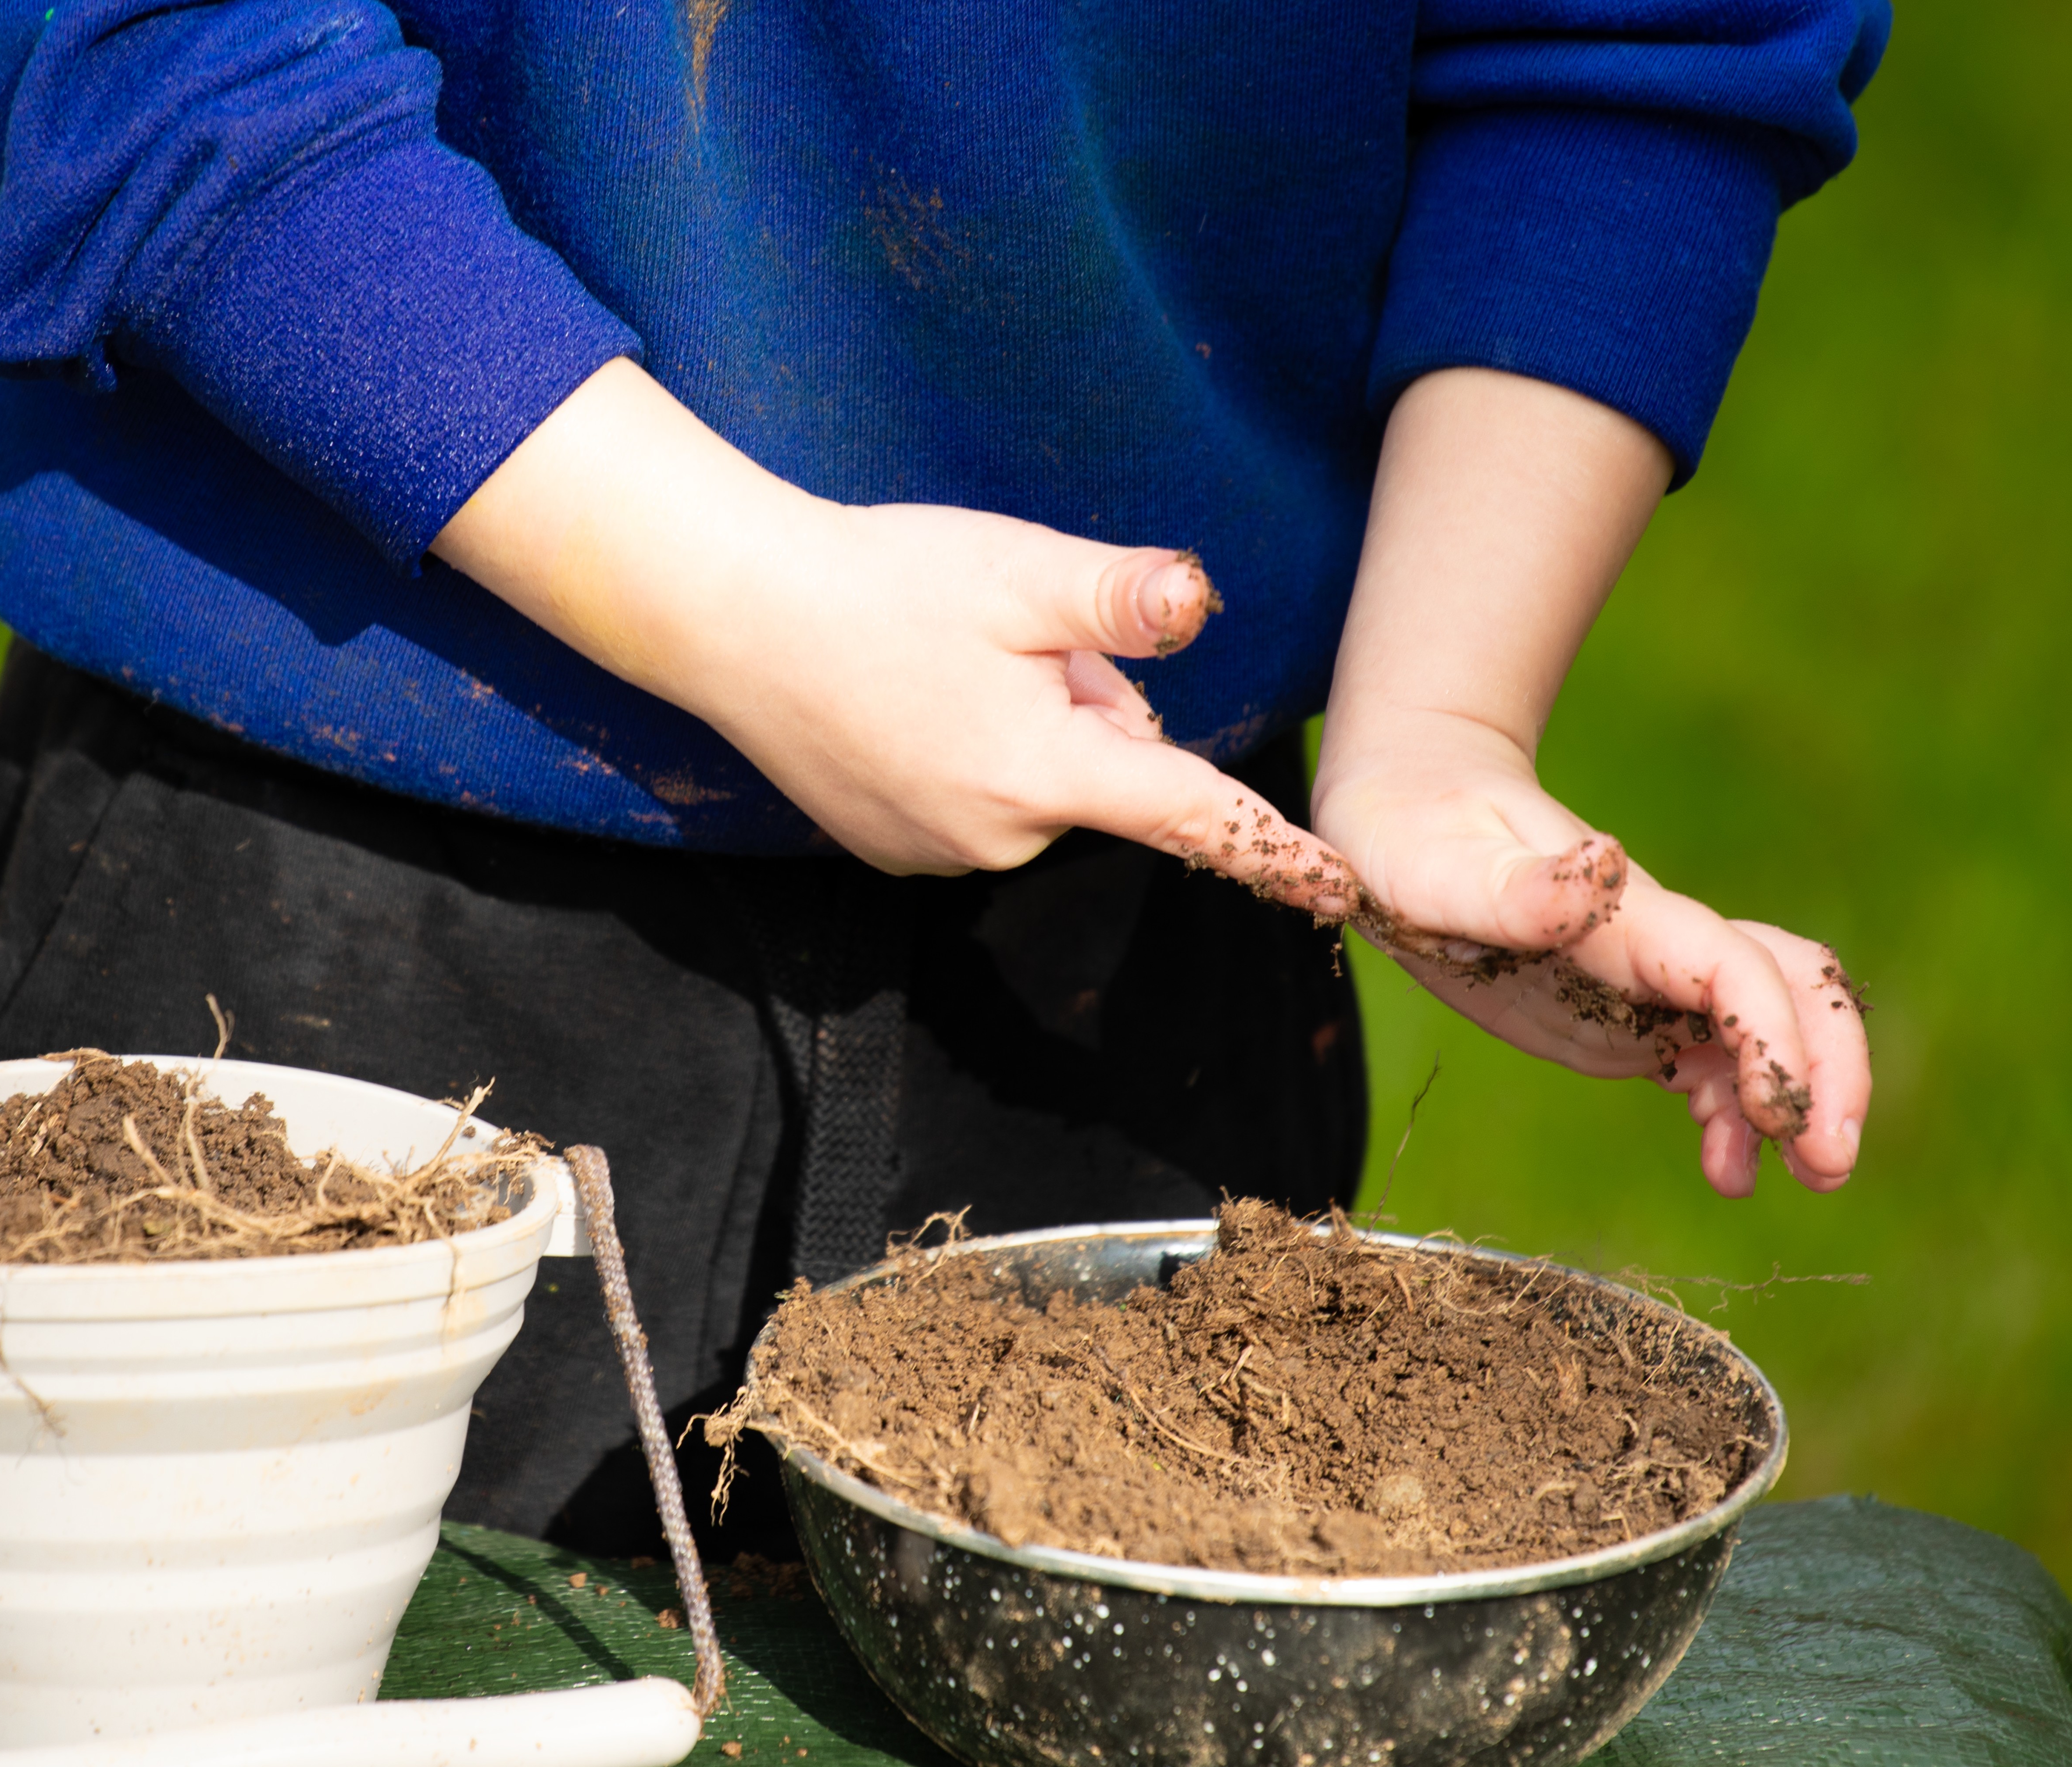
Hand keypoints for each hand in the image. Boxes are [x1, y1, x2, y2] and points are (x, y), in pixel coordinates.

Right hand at [434, 360, 1350, 899]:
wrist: (733, 617)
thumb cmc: (880, 582)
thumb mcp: (1015, 572)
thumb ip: (1118, 598)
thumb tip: (1199, 601)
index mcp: (1043, 771)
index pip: (1187, 813)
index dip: (1269, 847)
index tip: (1338, 890)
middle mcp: (999, 835)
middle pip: (1108, 774)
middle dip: (1086, 704)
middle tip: (1005, 641)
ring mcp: (942, 853)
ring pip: (1043, 787)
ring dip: (1025, 728)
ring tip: (944, 665)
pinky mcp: (897, 851)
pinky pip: (981, 805)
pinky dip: (969, 754)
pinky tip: (909, 698)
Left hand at [1314, 713, 1866, 1195]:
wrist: (1411, 808)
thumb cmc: (1413, 835)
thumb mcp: (1436, 869)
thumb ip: (1516, 887)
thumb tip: (1605, 861)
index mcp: (1620, 914)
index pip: (1733, 963)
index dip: (1774, 1033)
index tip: (1780, 1111)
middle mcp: (1655, 943)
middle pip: (1787, 986)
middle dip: (1827, 1068)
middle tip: (1829, 1166)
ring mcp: (1650, 979)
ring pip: (1767, 1024)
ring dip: (1794, 1095)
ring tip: (1800, 1180)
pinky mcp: (1630, 1011)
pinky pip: (1714, 1055)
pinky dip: (1737, 1109)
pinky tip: (1730, 1166)